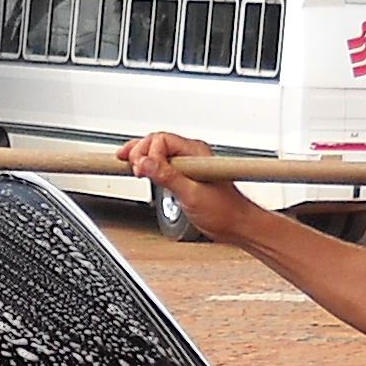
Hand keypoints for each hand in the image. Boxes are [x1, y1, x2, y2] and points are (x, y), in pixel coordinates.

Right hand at [115, 130, 250, 236]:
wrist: (237, 225)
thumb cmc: (225, 212)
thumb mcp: (192, 195)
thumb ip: (168, 177)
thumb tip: (146, 163)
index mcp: (196, 152)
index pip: (162, 139)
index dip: (147, 152)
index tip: (141, 170)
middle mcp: (192, 154)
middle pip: (156, 142)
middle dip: (140, 153)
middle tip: (134, 169)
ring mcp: (187, 164)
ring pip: (157, 151)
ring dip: (140, 157)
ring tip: (128, 165)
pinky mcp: (184, 175)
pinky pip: (161, 164)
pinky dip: (147, 166)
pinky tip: (137, 169)